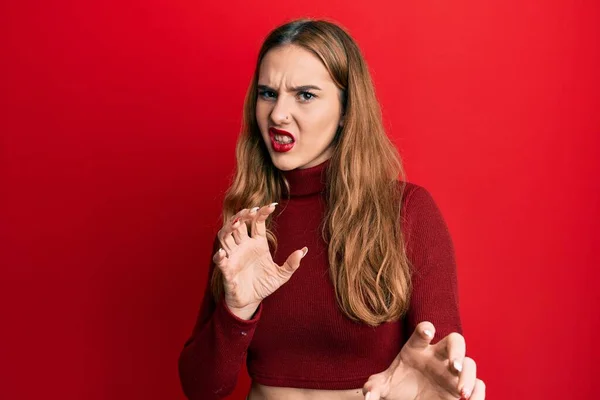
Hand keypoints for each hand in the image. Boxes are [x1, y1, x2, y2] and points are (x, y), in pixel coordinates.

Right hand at [212, 203, 307, 317]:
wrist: (252, 302)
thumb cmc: (264, 284)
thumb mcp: (281, 275)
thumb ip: (292, 264)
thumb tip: (304, 251)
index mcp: (257, 243)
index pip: (257, 223)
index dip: (262, 213)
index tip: (271, 206)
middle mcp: (243, 246)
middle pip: (239, 224)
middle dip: (243, 215)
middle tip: (250, 210)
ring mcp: (233, 256)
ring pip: (225, 236)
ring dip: (228, 228)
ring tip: (236, 223)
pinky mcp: (227, 270)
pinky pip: (220, 261)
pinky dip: (220, 256)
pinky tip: (223, 253)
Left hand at [363, 322, 484, 399]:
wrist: (409, 399)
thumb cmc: (397, 387)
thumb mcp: (383, 387)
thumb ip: (374, 387)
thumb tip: (367, 395)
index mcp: (417, 348)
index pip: (423, 332)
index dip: (425, 329)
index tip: (427, 332)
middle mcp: (438, 356)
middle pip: (455, 341)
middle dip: (457, 350)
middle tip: (454, 365)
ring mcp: (452, 371)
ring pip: (470, 363)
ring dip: (468, 375)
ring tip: (461, 393)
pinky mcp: (462, 387)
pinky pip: (479, 385)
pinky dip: (478, 393)